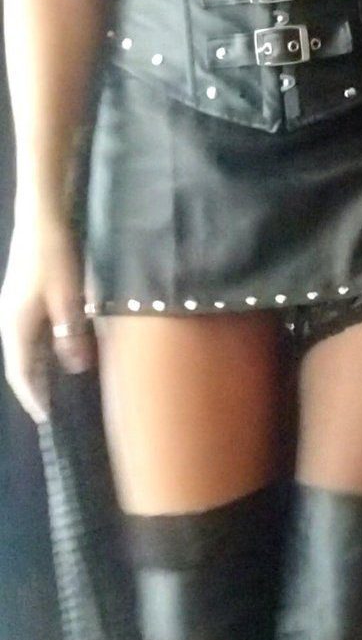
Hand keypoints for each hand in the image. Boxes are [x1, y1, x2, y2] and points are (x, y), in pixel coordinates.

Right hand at [0, 221, 95, 423]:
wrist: (41, 220)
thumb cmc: (53, 259)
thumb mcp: (68, 300)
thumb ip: (71, 335)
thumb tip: (75, 366)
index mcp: (15, 327)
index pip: (20, 373)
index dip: (33, 397)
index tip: (47, 419)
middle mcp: (9, 322)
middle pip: (21, 364)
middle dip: (36, 387)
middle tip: (57, 408)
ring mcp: (15, 309)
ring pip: (26, 349)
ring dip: (41, 368)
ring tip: (61, 386)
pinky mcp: (24, 299)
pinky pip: (32, 334)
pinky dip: (44, 349)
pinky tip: (62, 351)